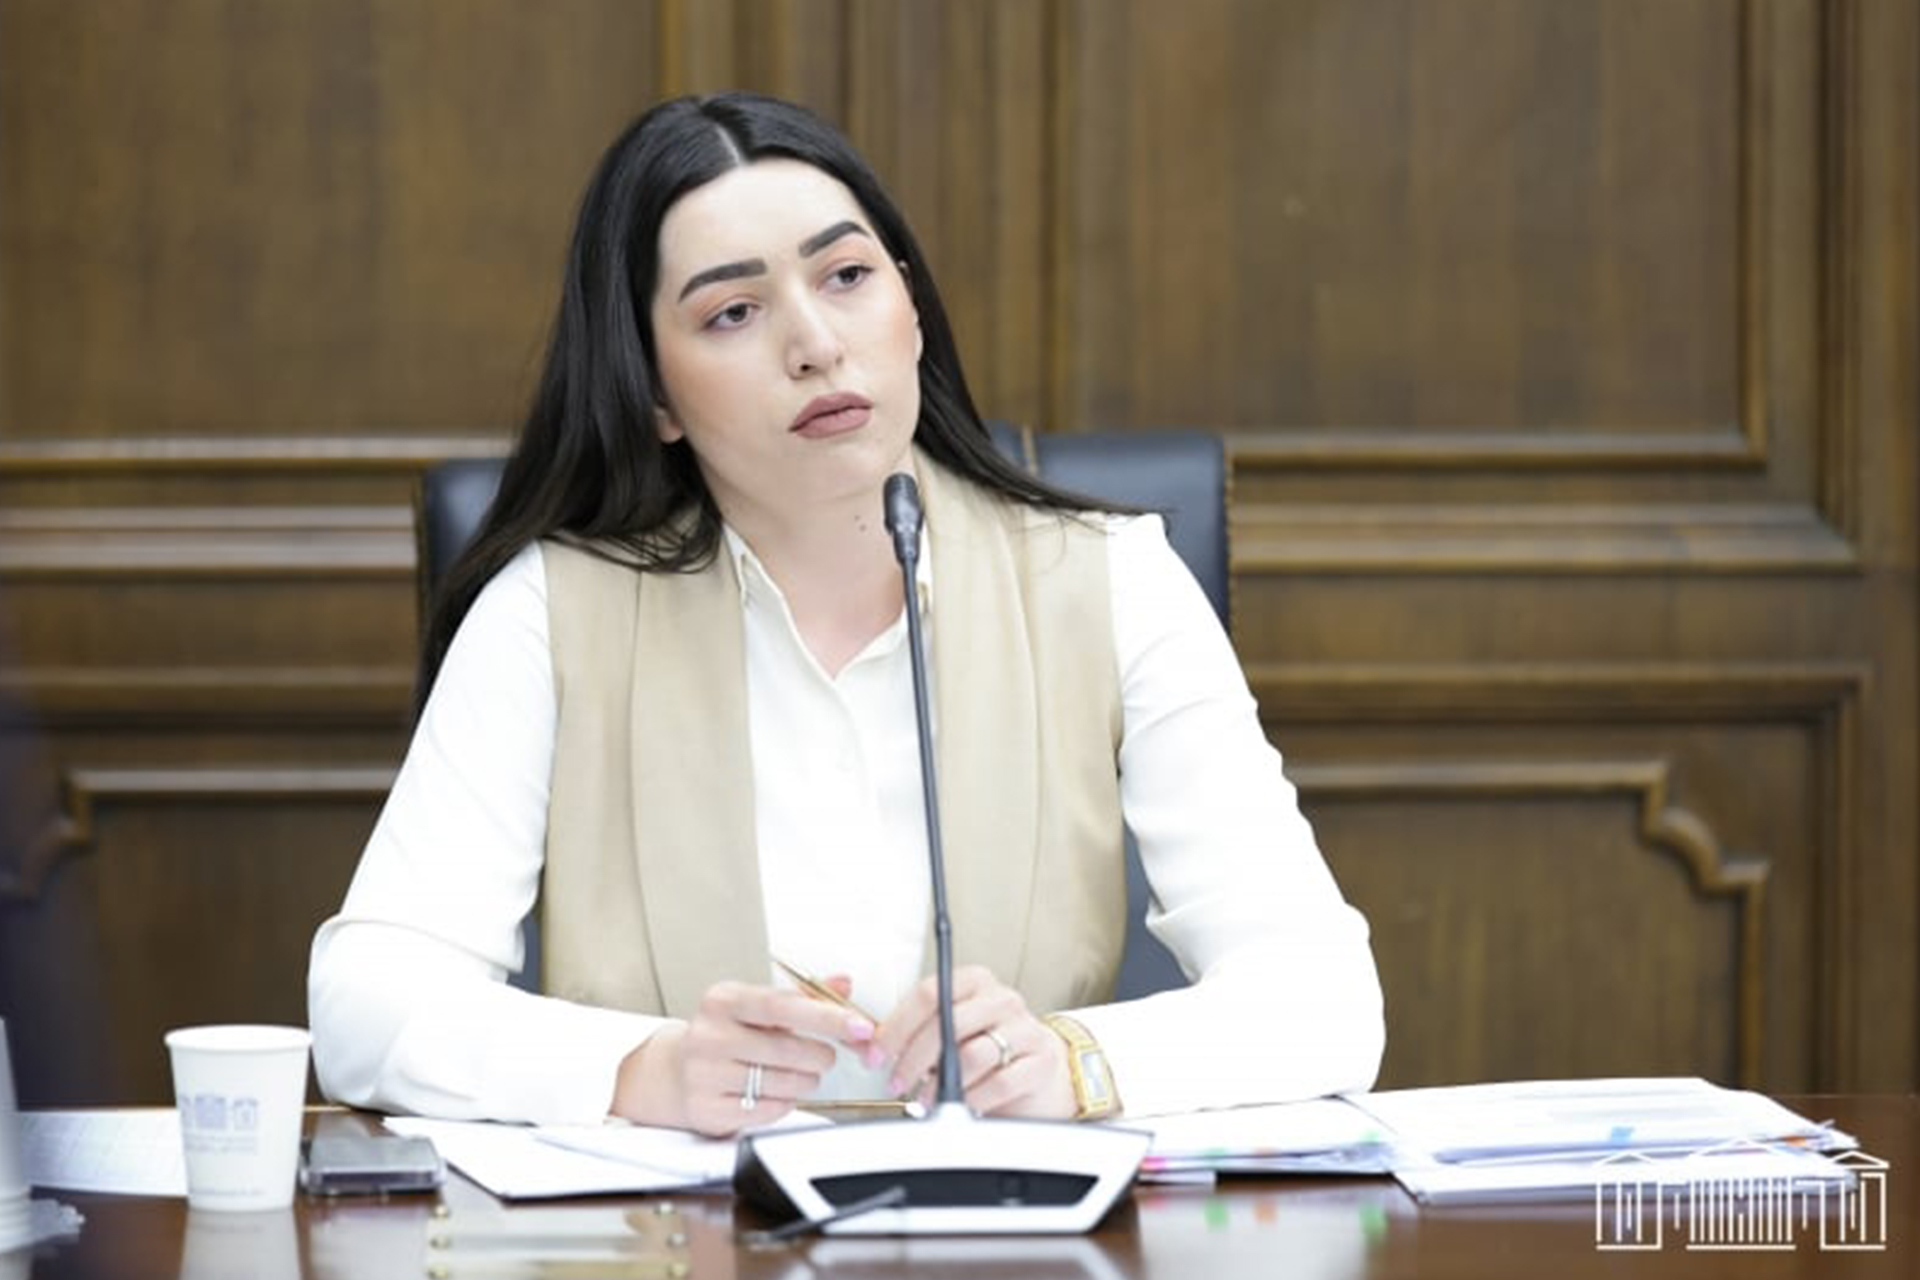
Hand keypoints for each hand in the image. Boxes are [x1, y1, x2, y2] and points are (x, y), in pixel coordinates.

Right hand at [612, 979, 875, 1136]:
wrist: (673, 1072)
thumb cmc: (725, 1035)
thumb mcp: (757, 1006)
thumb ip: (804, 996)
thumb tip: (843, 983)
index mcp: (723, 1000)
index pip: (783, 1005)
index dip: (826, 1017)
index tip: (859, 1027)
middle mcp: (709, 1035)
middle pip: (788, 1049)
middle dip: (820, 1056)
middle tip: (825, 1056)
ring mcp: (705, 1074)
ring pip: (783, 1083)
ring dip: (806, 1081)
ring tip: (800, 1074)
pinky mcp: (708, 1109)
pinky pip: (770, 1110)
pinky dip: (786, 1103)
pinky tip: (777, 1091)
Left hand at [875, 964, 1074, 1118]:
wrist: (1037, 1072)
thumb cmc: (985, 1049)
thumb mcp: (949, 1033)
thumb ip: (914, 1033)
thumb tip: (870, 1044)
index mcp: (973, 981)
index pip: (928, 994)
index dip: (897, 1027)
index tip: (878, 1053)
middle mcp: (1001, 999)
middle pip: (947, 1023)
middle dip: (913, 1059)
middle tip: (897, 1082)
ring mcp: (1025, 1028)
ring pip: (972, 1055)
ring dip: (941, 1084)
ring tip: (928, 1098)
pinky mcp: (1040, 1061)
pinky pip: (999, 1082)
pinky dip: (974, 1098)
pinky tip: (964, 1104)